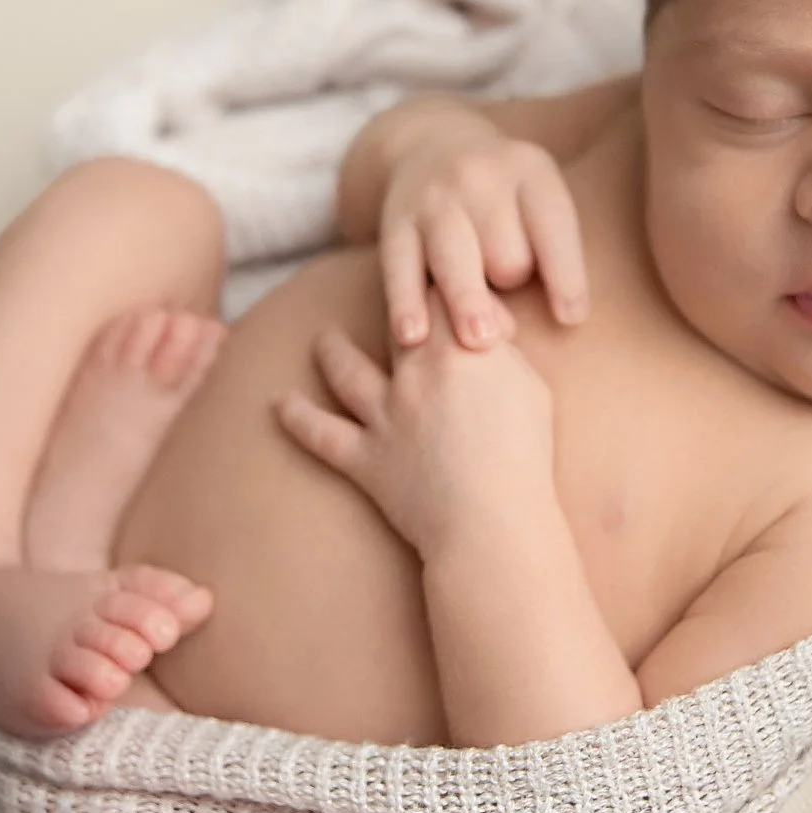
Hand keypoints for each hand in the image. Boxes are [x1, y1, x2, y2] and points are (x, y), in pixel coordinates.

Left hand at [275, 320, 556, 559]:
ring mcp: (384, 415)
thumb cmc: (525, 457)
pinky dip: (298, 419)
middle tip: (387, 296)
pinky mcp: (365, 458)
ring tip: (322, 340)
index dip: (448, 291)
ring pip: (345, 370)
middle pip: (393, 321)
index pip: (441, 294)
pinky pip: (321, 435)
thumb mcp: (531, 389)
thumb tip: (486, 340)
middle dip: (392, 306)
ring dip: (331, 350)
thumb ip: (503, 356)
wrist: (492, 521)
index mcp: (458, 348)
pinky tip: (280, 406)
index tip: (456, 298)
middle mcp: (414, 373)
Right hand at [376, 106, 589, 354]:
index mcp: (530, 170)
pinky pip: (401, 269)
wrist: (432, 144)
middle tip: (508, 287)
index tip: (571, 318)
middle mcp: (480, 177)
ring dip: (469, 301)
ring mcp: (433, 198)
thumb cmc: (505, 199)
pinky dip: (406, 303)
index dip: (565, 276)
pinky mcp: (396, 223)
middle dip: (510, 278)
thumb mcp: (538, 197)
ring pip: (456, 259)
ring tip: (480, 340)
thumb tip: (564, 319)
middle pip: (505, 251)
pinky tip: (413, 336)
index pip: (553, 228)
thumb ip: (552, 250)